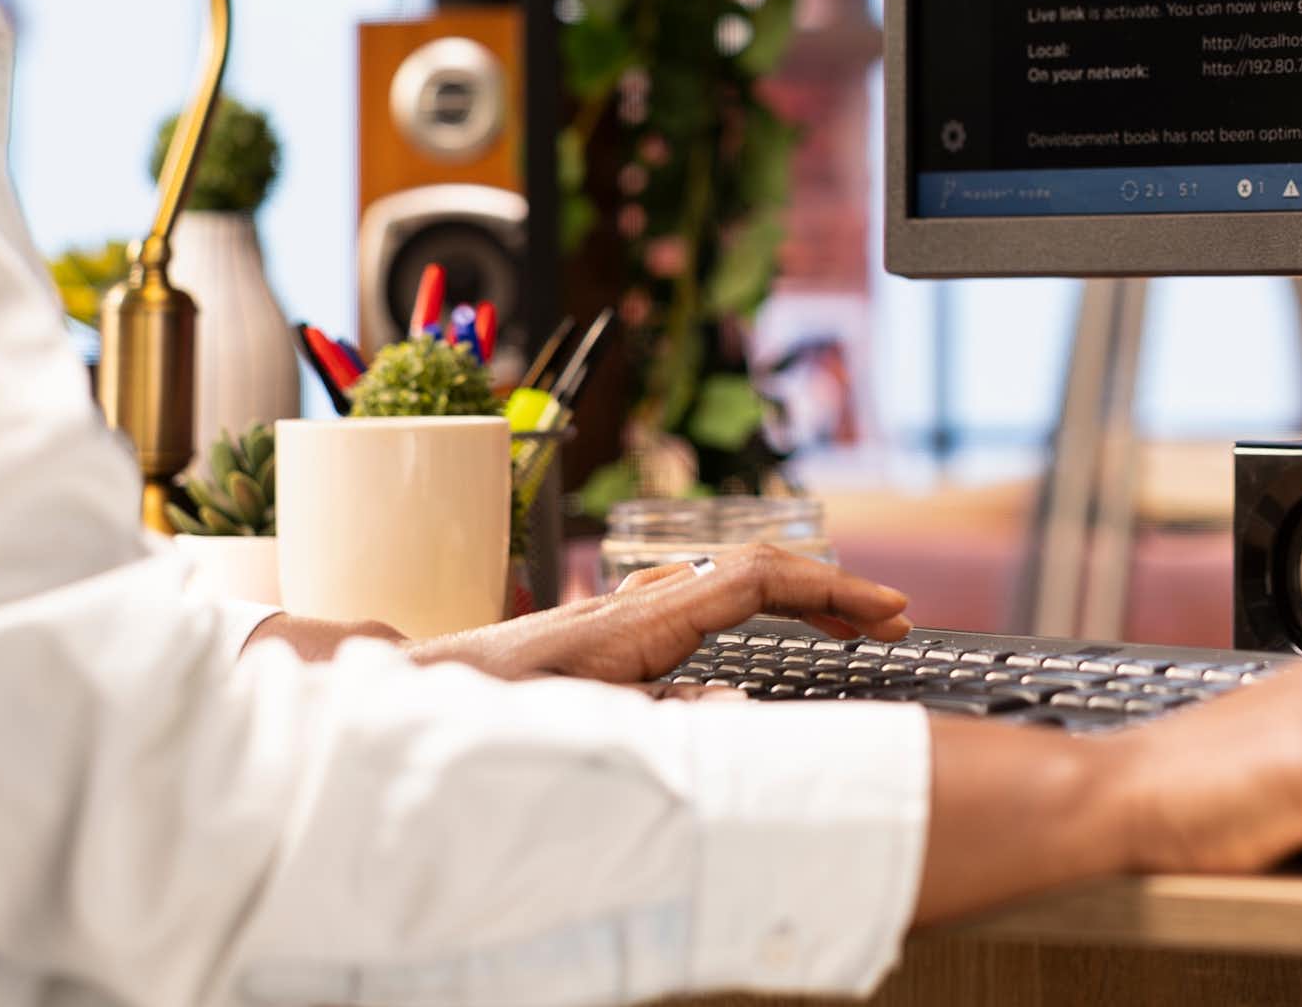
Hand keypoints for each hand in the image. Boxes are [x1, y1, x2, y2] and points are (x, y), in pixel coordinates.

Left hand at [401, 544, 911, 686]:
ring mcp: (623, 608)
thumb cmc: (487, 718)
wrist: (411, 700)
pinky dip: (751, 602)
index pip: (759, 578)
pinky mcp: (608, 626)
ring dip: (794, 593)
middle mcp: (637, 600)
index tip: (889, 611)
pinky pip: (700, 594)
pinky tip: (759, 626)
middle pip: (755, 568)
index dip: (832, 589)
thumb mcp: (580, 734)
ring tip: (846, 621)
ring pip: (729, 577)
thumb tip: (740, 711)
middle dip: (830, 588)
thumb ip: (663, 724)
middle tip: (891, 618)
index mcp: (642, 619)